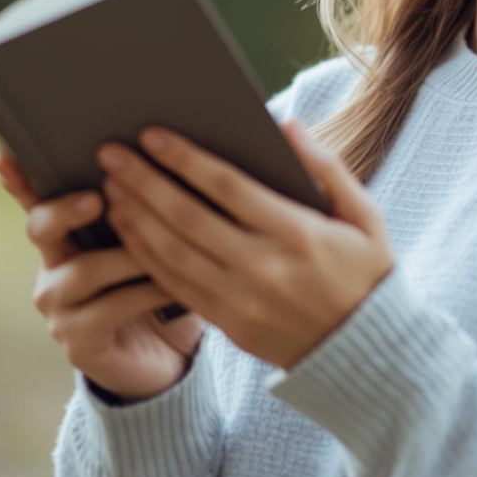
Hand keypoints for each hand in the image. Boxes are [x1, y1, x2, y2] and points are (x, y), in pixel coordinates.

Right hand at [0, 151, 206, 402]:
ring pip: (86, 269)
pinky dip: (149, 291)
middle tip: (98, 198)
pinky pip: (113, 307)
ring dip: (131, 254)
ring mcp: (60, 309)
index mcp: (68, 238)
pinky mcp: (78, 343)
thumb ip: (149, 214)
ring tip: (172, 242)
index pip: (37, 203)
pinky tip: (176, 285)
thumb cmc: (160, 290)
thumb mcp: (155, 247)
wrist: (168, 358)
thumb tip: (166, 163)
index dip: (20, 182)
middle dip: (68, 209)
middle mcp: (54, 270)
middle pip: (42, 228)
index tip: (6, 157)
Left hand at [94, 118, 396, 371]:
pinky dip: (146, 256)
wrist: (365, 351)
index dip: (185, 158)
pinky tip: (129, 230)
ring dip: (136, 216)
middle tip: (110, 153)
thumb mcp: (365, 216)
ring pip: (173, 253)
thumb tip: (287, 125)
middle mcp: (263, 267)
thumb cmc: (366, 272)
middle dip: (144, 181)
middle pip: (187, 217)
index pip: (227, 187)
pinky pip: (176, 286)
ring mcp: (242, 300)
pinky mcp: (229, 324)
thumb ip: (327, 168)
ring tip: (110, 186)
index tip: (152, 135)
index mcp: (297, 233)